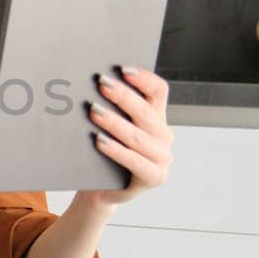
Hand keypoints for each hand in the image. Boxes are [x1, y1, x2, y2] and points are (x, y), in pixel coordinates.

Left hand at [77, 66, 173, 206]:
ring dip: (115, 122)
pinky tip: (99, 141)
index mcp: (157, 117)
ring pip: (138, 137)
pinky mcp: (154, 178)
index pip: (159, 91)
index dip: (143, 78)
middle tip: (101, 84)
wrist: (101, 188)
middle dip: (122, 96)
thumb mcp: (111, 126)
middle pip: (146, 111)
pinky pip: (135, 161)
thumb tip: (94, 81)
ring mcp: (162, 159)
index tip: (121, 69)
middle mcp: (164, 136)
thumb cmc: (103, 152)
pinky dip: (116, 150)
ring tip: (94, 111)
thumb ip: (111, 106)